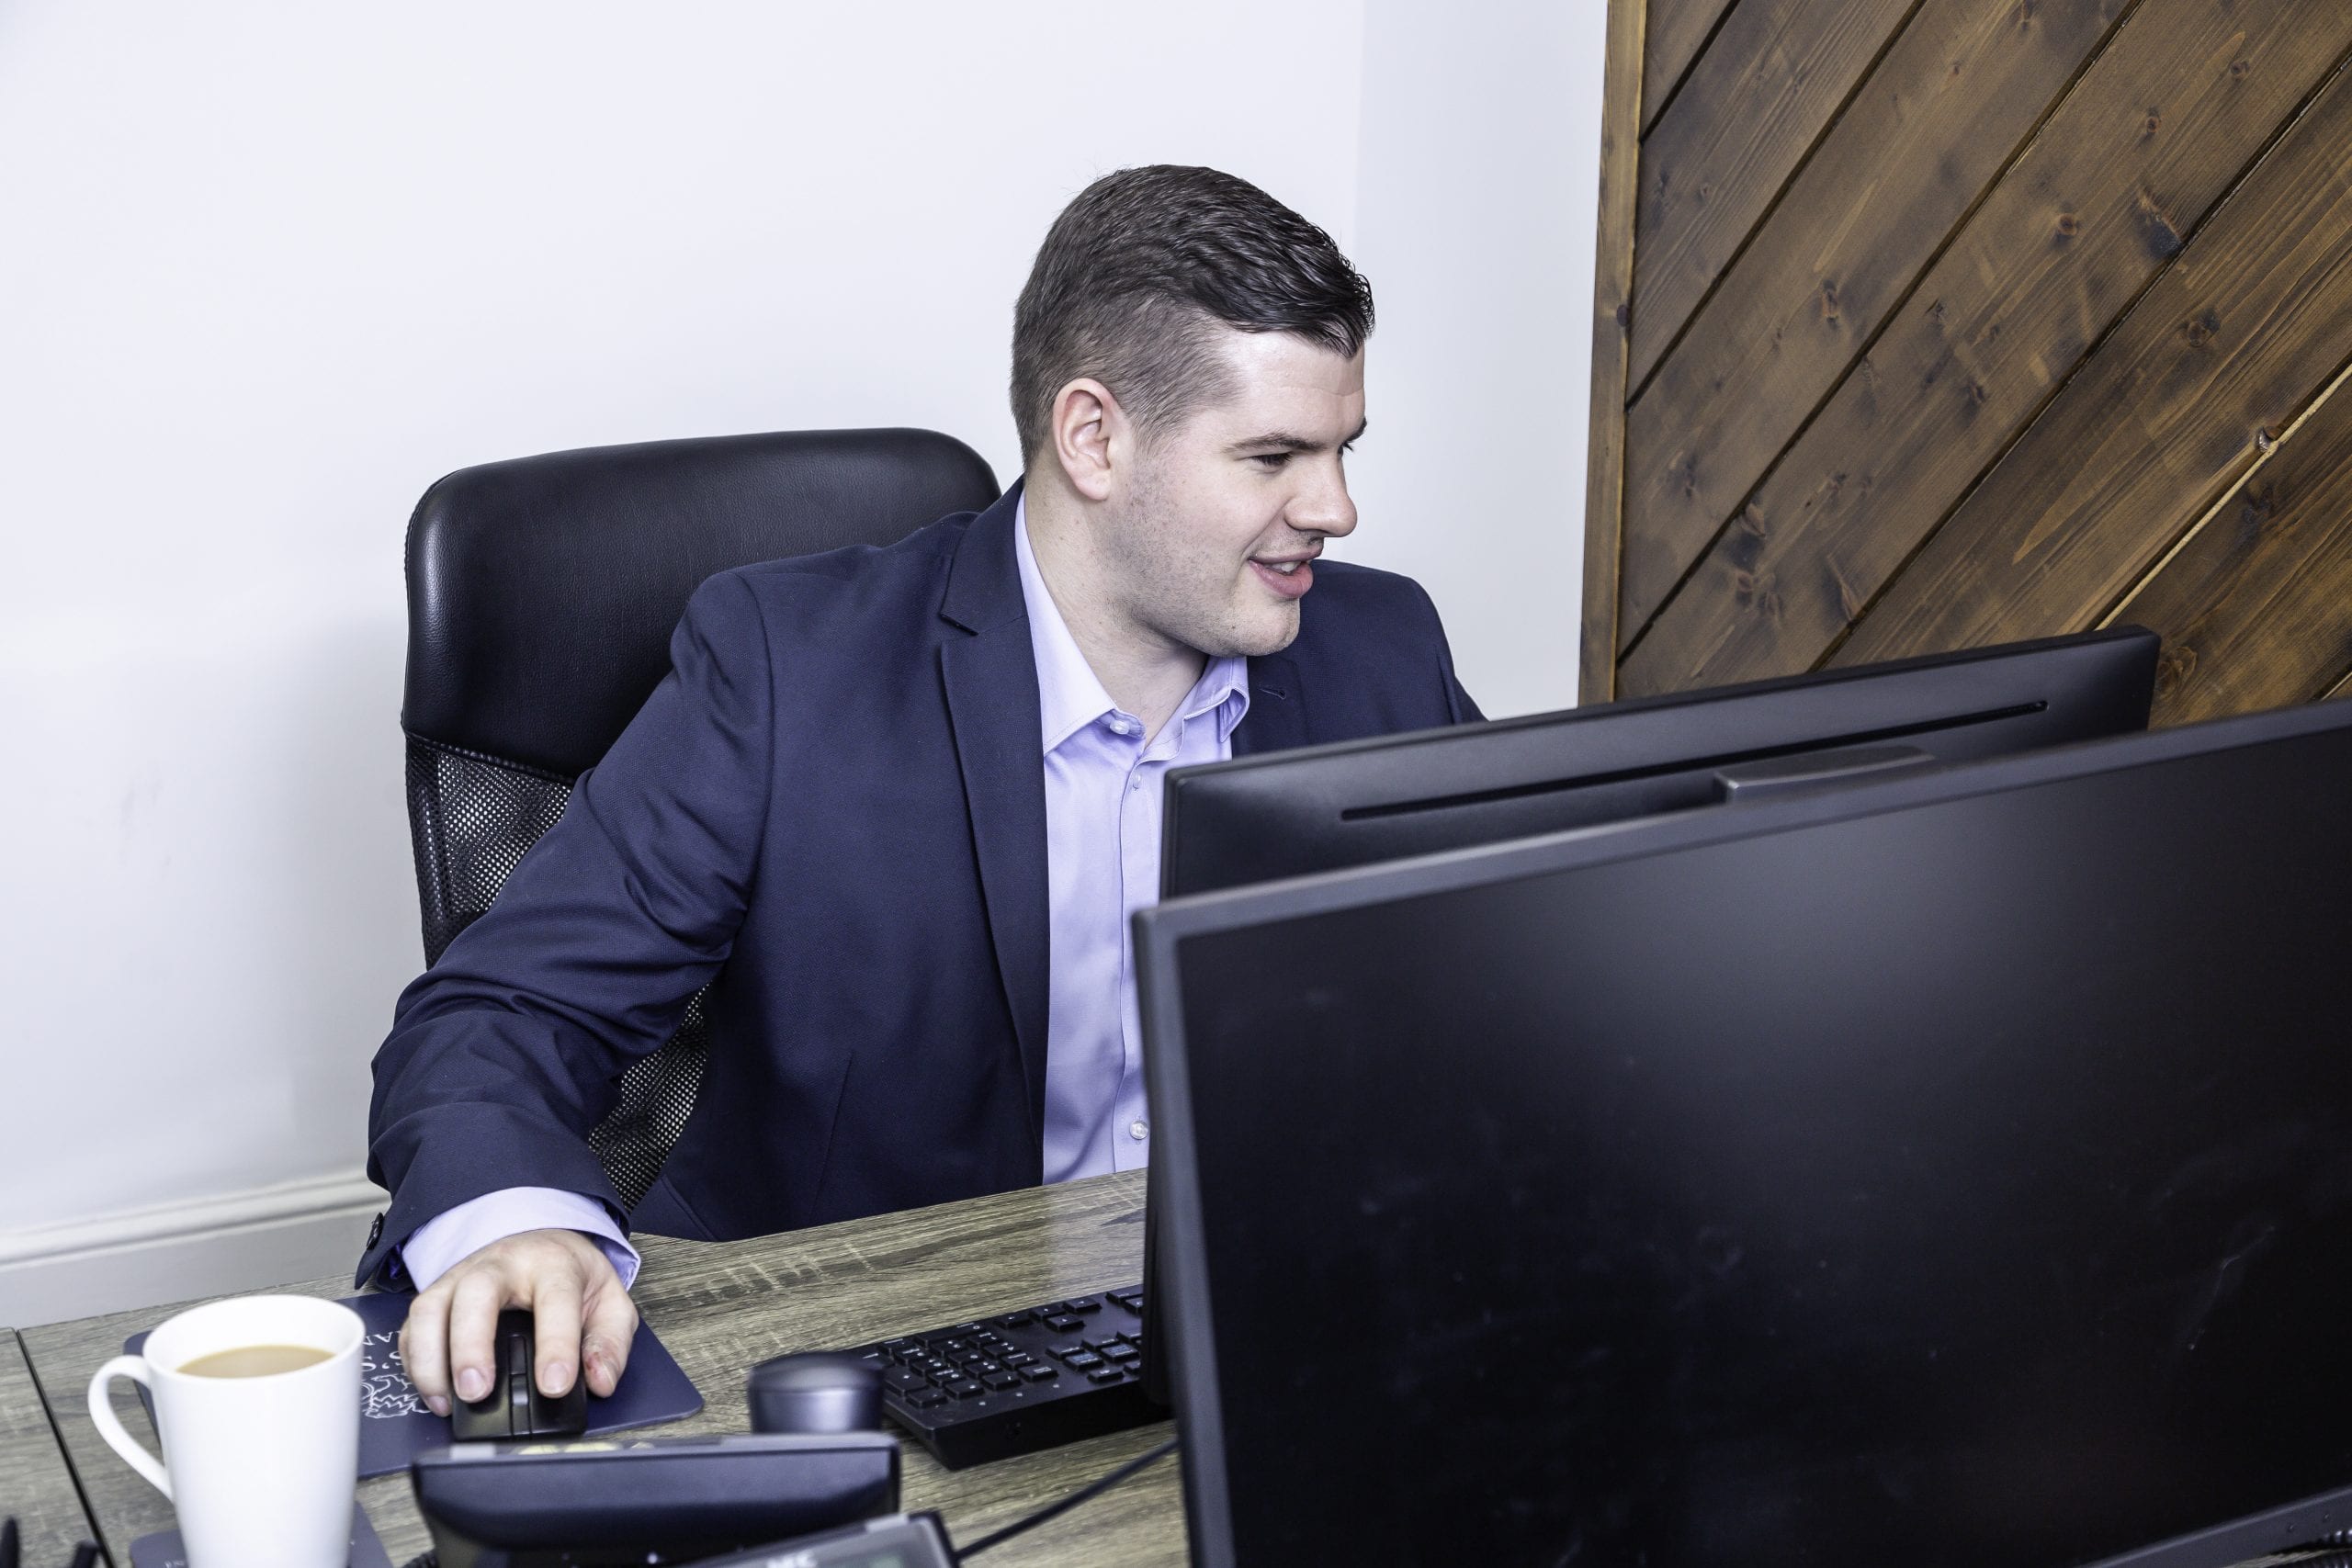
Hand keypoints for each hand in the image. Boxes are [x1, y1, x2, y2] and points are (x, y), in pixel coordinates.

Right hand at [397, 1228, 637, 1416]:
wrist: (540, 1239)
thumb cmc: (570, 1275)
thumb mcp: (609, 1302)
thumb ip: (610, 1343)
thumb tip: (600, 1382)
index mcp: (553, 1264)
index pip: (555, 1298)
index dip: (556, 1345)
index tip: (554, 1386)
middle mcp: (501, 1265)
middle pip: (477, 1292)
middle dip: (473, 1345)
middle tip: (478, 1391)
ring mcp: (462, 1277)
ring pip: (432, 1307)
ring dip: (433, 1357)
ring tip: (449, 1400)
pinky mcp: (437, 1296)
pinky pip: (414, 1326)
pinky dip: (416, 1363)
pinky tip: (435, 1394)